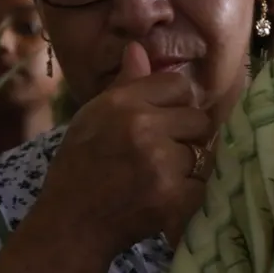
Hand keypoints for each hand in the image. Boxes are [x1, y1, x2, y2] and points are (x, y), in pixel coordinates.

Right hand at [38, 41, 214, 255]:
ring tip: (160, 174)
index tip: (164, 119)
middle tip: (162, 151)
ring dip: (187, 164)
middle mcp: (144, 128)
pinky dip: (187, 191)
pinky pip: (200, 183)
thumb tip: (139, 49)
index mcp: (122, 104)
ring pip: (201, 151)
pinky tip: (163, 194)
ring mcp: (161, 164)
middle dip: (185, 134)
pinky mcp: (174, 197)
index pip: (177, 85)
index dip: (174, 103)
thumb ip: (124, 85)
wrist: (72, 223)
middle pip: (197, 118)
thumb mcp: (92, 117)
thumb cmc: (78, 167)